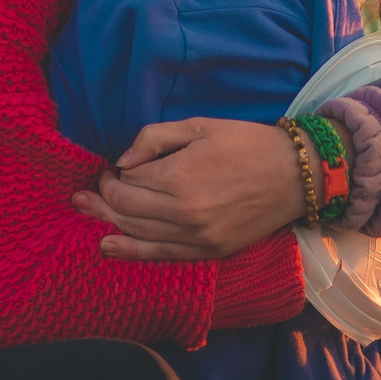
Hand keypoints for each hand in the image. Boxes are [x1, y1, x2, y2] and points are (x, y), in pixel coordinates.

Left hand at [69, 117, 306, 260]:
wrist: (295, 175)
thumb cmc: (247, 143)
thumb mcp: (199, 126)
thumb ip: (154, 138)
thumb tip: (122, 162)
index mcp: (180, 176)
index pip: (129, 180)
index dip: (114, 174)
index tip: (113, 168)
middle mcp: (184, 212)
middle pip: (126, 209)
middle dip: (103, 198)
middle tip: (89, 190)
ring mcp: (196, 236)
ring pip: (138, 233)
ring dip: (108, 222)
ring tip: (85, 211)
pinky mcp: (209, 251)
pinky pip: (161, 254)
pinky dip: (131, 251)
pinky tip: (108, 246)